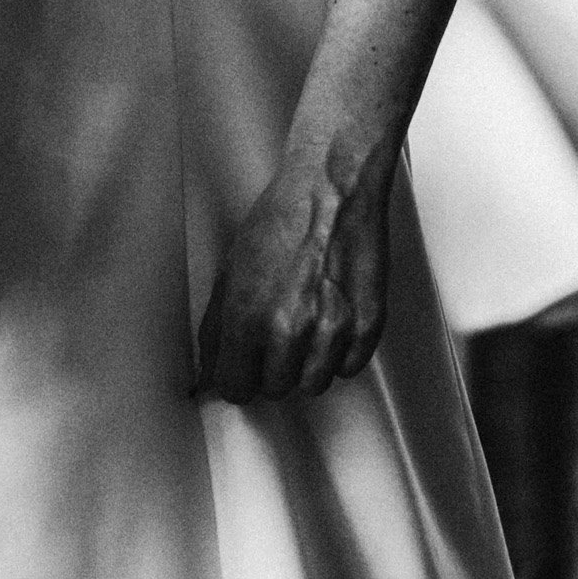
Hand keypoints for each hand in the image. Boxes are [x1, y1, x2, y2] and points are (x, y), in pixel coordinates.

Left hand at [194, 149, 389, 402]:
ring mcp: (333, 331)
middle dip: (270, 368)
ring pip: (313, 385)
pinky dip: (339, 352)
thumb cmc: (280, 220)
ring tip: (306, 323)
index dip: (235, 378)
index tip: (240, 368)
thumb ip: (217, 326)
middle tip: (275, 334)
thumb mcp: (231, 267)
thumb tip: (210, 370)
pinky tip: (331, 318)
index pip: (234, 387)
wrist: (331, 188)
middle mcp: (290, 331)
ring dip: (306, 364)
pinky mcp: (367, 326)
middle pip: (275, 389)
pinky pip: (348, 368)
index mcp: (248, 316)